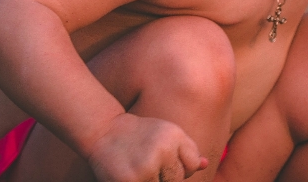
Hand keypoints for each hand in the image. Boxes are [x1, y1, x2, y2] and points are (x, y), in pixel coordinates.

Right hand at [87, 113, 207, 181]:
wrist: (103, 131)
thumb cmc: (139, 135)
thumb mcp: (165, 134)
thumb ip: (185, 151)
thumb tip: (204, 165)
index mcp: (175, 135)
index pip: (191, 164)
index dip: (180, 168)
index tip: (163, 162)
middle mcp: (164, 148)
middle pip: (178, 178)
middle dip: (164, 177)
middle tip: (147, 164)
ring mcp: (148, 165)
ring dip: (151, 181)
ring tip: (139, 169)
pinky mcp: (132, 179)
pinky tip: (130, 175)